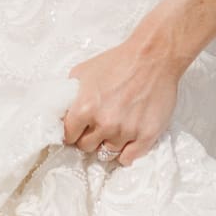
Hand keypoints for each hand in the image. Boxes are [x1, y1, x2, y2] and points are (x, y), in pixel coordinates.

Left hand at [59, 33, 186, 167]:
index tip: (76, 130)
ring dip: (107, 144)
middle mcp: (105, 123)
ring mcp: (126, 131)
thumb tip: (63, 110)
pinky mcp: (146, 136)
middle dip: (88, 138)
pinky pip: (129, 158)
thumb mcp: (83, 71)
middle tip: (95, 128)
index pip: (69, 136)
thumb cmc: (117, 61)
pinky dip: (125, 153)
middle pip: (87, 147)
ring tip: (112, 131)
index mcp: (85, 108)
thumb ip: (70, 94)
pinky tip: (125, 142)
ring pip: (108, 153)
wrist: (152, 57)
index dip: (71, 133)